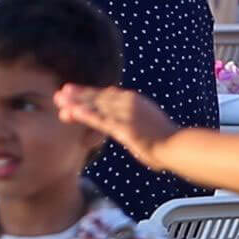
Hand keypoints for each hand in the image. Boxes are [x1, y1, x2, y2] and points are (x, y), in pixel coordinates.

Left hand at [55, 85, 177, 167]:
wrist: (178, 146)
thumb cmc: (166, 141)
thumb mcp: (147, 125)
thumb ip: (134, 122)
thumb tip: (128, 126)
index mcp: (133, 100)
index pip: (106, 95)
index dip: (88, 94)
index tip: (73, 92)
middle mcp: (128, 102)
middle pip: (98, 97)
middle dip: (78, 95)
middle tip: (60, 93)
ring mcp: (126, 113)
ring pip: (96, 106)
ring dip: (76, 103)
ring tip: (59, 101)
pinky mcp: (124, 127)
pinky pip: (100, 120)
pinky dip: (85, 114)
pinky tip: (72, 112)